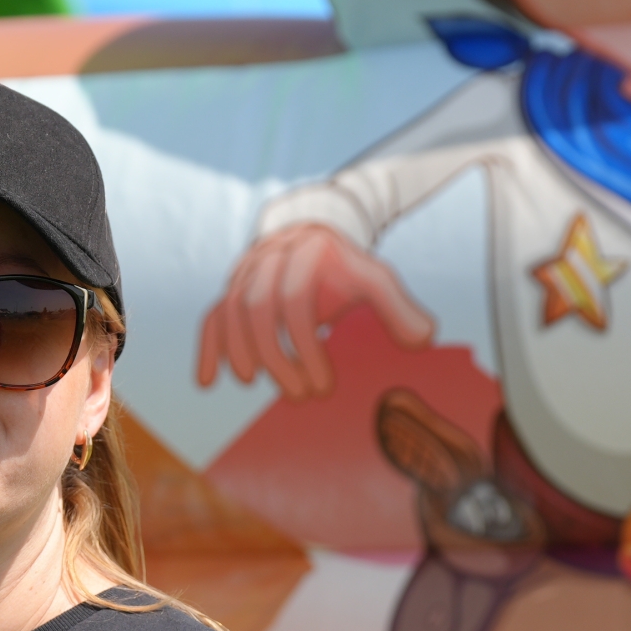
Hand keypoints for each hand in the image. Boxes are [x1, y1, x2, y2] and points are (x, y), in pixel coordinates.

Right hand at [196, 223, 434, 398]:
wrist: (312, 234)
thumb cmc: (347, 268)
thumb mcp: (376, 279)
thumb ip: (399, 307)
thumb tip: (423, 339)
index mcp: (308, 251)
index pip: (295, 301)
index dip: (305, 347)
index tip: (324, 387)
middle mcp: (270, 257)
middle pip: (257, 308)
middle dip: (274, 357)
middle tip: (297, 396)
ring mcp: (245, 273)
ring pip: (230, 312)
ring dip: (240, 353)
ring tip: (255, 385)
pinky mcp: (230, 292)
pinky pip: (211, 319)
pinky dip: (208, 350)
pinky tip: (207, 383)